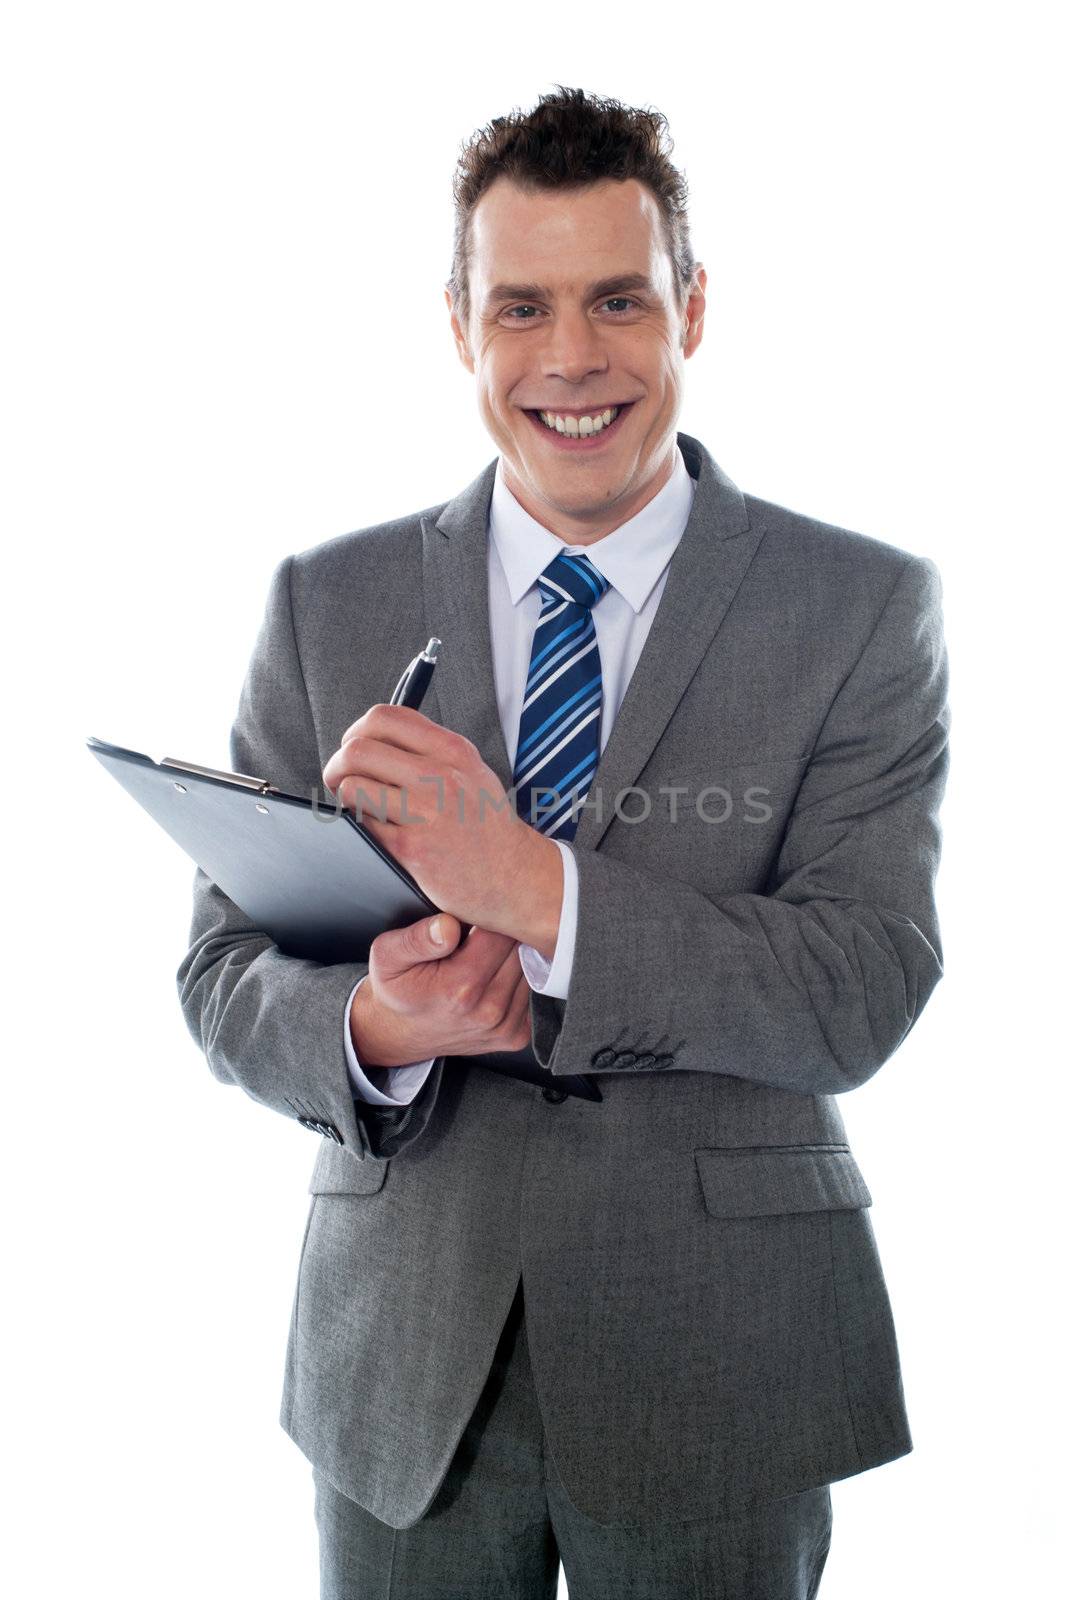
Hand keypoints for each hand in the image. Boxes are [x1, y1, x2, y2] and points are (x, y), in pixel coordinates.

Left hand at [322, 704, 556, 943]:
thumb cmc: (487, 825)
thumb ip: (432, 749)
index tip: (354, 748)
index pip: (384, 718)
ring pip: (353, 784)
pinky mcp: (412, 847)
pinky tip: (375, 829)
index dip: (356, 732)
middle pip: (358, 748)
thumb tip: (378, 739)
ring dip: (344, 795)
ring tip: (355, 805)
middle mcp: (440, 775)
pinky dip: (360, 825)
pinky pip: (362, 824)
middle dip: (338, 764)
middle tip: (341, 780)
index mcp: (453, 750)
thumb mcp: (472, 771)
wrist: (516, 876)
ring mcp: (425, 811)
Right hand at [350, 913, 532, 1067]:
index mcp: (461, 987)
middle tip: (477, 935)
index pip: (501, 932)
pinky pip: (529, 992)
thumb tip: (448, 927)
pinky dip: (516, 981)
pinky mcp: (515, 1035)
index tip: (474, 916)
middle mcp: (489, 1010)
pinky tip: (491, 979)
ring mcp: (505, 1026)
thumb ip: (416, 938)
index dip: (490, 916)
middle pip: (519, 949)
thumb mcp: (388, 955)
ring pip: (529, 969)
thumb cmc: (396, 990)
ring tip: (481, 957)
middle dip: (503, 935)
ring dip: (511, 957)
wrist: (399, 1034)